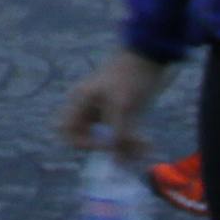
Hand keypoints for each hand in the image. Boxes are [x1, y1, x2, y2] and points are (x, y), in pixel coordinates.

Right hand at [55, 48, 169, 160]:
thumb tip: (117, 164)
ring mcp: (106, 112)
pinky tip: (147, 142)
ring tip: (145, 145)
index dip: (84, 144)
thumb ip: (119, 135)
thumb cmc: (130, 75)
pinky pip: (125, 136)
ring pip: (111, 141)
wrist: (151, 55)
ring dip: (126, 147)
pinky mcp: (123, 115)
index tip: (107, 145)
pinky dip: (135, 141)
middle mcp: (90, 108)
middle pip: (91, 139)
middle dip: (109, 150)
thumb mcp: (123, 105)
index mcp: (81, 101)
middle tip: (126, 151)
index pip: (69, 132)